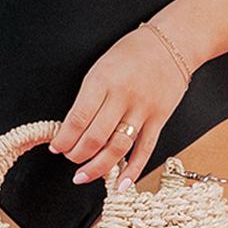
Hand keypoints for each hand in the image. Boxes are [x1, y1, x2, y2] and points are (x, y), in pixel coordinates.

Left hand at [48, 23, 191, 192]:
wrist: (171, 43)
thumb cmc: (132, 53)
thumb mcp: (101, 67)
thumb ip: (88, 97)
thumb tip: (72, 128)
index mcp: (102, 81)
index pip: (78, 119)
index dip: (64, 138)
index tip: (56, 146)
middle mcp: (122, 97)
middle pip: (95, 137)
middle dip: (77, 155)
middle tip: (70, 159)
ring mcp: (143, 109)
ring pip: (117, 148)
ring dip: (98, 167)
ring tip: (83, 176)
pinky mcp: (159, 119)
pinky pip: (145, 150)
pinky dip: (133, 170)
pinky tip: (122, 184)